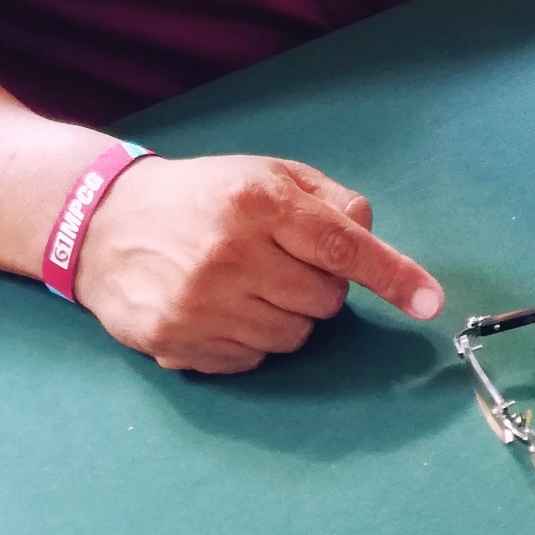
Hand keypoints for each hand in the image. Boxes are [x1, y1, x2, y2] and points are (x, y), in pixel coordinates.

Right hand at [74, 154, 442, 374]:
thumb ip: (328, 200)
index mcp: (258, 202)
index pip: (344, 247)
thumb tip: (372, 235)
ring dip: (287, 316)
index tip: (429, 303)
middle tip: (283, 263)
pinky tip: (222, 308)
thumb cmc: (201, 196)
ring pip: (294, 337)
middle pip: (326, 300)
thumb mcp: (266, 174)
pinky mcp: (178, 341)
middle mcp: (231, 254)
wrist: (104, 223)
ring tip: (250, 285)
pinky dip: (251, 340)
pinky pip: (253, 360)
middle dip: (320, 286)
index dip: (394, 276)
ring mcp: (202, 304)